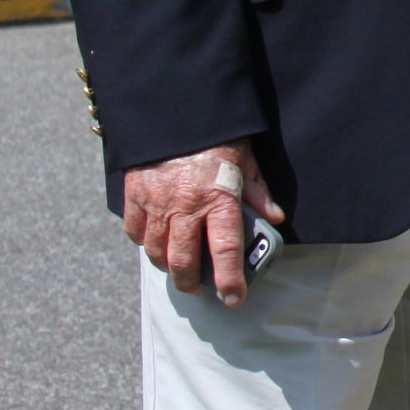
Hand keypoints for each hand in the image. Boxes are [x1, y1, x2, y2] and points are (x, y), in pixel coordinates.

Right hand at [122, 141, 284, 305]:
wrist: (177, 110)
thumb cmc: (217, 137)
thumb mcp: (246, 161)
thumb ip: (258, 193)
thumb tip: (274, 219)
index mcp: (218, 199)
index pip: (226, 251)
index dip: (230, 280)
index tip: (234, 299)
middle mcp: (185, 206)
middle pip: (183, 261)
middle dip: (191, 283)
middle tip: (200, 288)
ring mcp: (156, 202)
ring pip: (156, 252)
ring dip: (167, 267)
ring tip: (178, 269)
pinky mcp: (134, 194)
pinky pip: (135, 231)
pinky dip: (145, 242)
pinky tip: (156, 242)